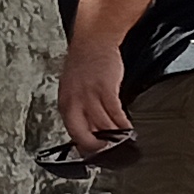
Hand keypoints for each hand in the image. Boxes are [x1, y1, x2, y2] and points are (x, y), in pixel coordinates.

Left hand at [53, 40, 133, 156]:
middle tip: (111, 152)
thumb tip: (92, 131)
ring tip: (124, 141)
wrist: (93, 40)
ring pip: (103, 126)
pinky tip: (128, 127)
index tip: (98, 153)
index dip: (87, 147)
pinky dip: (123, 123)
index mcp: (65, 103)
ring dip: (116, 136)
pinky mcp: (105, 89)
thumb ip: (81, 110)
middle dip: (100, 147)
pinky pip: (115, 113)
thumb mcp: (75, 89)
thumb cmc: (85, 63)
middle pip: (86, 135)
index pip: (74, 134)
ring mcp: (89, 96)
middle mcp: (74, 102)